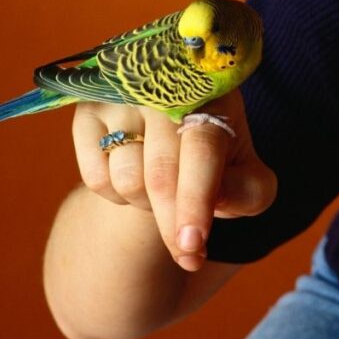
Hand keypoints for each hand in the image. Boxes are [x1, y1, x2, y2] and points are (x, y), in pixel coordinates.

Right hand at [71, 90, 276, 271]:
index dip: (196, 199)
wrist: (173, 138)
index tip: (191, 245)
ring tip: (163, 191)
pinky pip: (96, 178)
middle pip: (161, 172)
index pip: (202, 149)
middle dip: (173, 223)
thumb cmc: (218, 161)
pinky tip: (135, 180)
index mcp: (215, 96)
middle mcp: (166, 86)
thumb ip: (249, 192)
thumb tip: (217, 199)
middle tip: (187, 253)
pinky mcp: (89, 110)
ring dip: (146, 206)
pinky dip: (118, 197)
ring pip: (127, 179)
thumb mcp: (248, 178)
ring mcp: (123, 95)